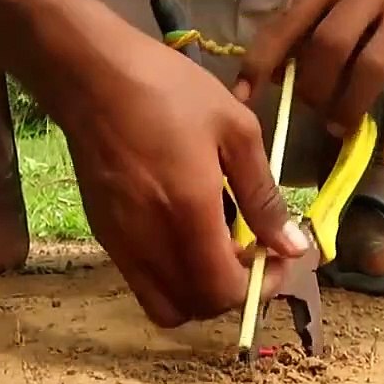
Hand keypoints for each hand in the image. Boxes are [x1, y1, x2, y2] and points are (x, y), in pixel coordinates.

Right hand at [60, 17, 309, 327]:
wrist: (91, 76)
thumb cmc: (169, 92)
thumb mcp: (235, 130)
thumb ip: (263, 195)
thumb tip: (292, 245)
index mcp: (189, 215)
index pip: (225, 292)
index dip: (261, 286)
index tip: (278, 255)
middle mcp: (151, 242)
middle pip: (198, 307)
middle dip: (233, 290)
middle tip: (251, 251)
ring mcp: (122, 243)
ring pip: (166, 305)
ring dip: (200, 291)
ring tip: (217, 247)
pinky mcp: (104, 235)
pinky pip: (143, 282)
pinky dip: (172, 277)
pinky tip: (184, 232)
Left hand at [239, 0, 383, 164]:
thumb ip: (315, 13)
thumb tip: (276, 71)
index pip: (292, 17)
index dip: (264, 60)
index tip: (244, 96)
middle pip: (330, 45)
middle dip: (313, 88)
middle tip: (312, 108)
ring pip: (371, 69)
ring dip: (349, 107)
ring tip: (340, 126)